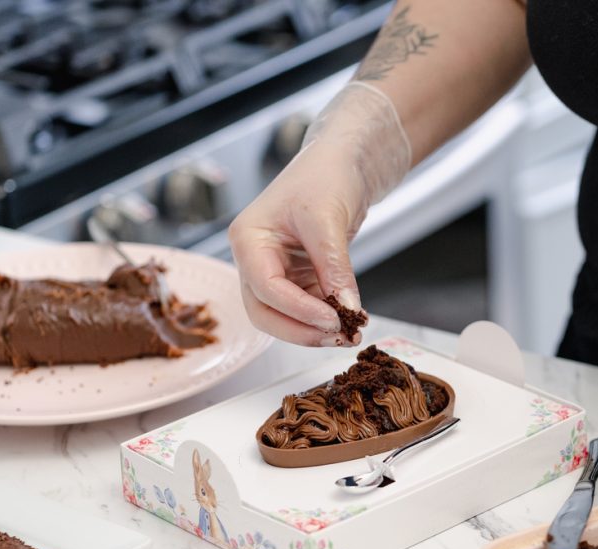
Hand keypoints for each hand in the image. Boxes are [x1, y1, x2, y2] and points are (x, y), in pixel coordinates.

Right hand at [228, 83, 409, 346]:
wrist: (343, 163)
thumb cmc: (326, 175)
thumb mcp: (328, 219)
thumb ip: (335, 267)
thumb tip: (347, 309)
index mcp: (248, 238)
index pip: (266, 287)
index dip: (298, 310)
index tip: (333, 320)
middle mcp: (254, 258)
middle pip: (264, 312)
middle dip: (300, 329)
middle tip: (338, 335)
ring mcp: (274, 270)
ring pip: (282, 317)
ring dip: (313, 330)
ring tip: (348, 334)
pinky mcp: (296, 277)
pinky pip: (304, 308)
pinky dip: (324, 319)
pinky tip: (348, 321)